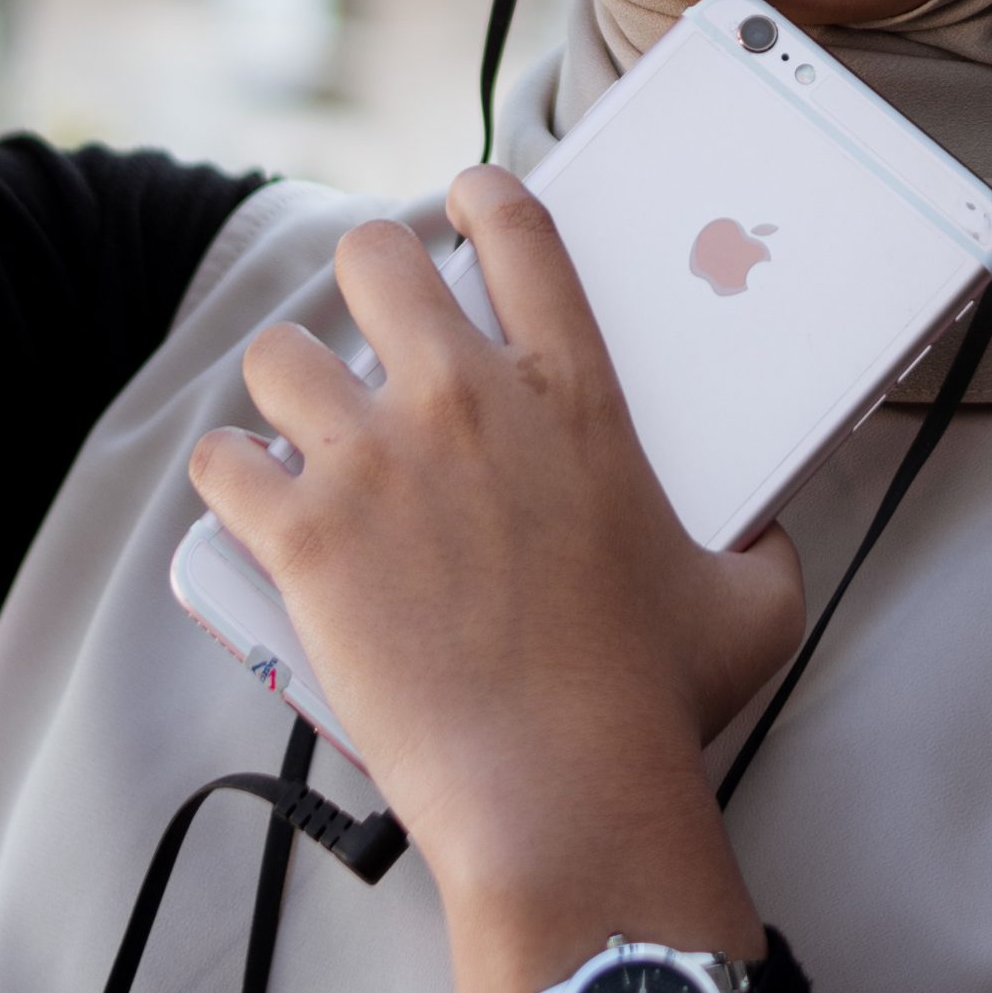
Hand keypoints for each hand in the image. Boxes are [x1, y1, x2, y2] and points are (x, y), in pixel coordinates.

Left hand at [190, 170, 801, 992]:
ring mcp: (377, 461)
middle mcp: (467, 399)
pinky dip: (231, 477)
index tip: (460, 208)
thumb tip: (767, 539)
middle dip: (365, 279)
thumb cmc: (655, 700)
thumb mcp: (751, 601)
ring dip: (287, 387)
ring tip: (300, 425)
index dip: (479, 196)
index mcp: (572, 390)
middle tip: (370, 329)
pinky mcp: (303, 537)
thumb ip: (760, 546)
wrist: (562, 795)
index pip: (516, 230)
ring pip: (280, 354)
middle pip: (375, 257)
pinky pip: (224, 462)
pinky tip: (251, 498)